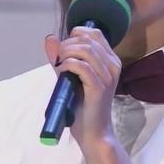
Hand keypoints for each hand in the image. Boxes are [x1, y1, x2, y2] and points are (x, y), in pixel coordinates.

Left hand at [44, 27, 122, 146]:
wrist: (93, 131)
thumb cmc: (83, 104)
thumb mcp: (71, 75)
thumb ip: (62, 57)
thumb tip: (50, 38)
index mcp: (111, 60)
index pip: (95, 33)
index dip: (76, 34)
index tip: (64, 48)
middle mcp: (113, 65)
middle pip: (88, 39)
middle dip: (67, 45)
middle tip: (58, 59)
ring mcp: (108, 76)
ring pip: (85, 50)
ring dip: (66, 54)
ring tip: (59, 65)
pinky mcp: (99, 87)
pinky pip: (81, 66)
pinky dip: (67, 65)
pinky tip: (61, 72)